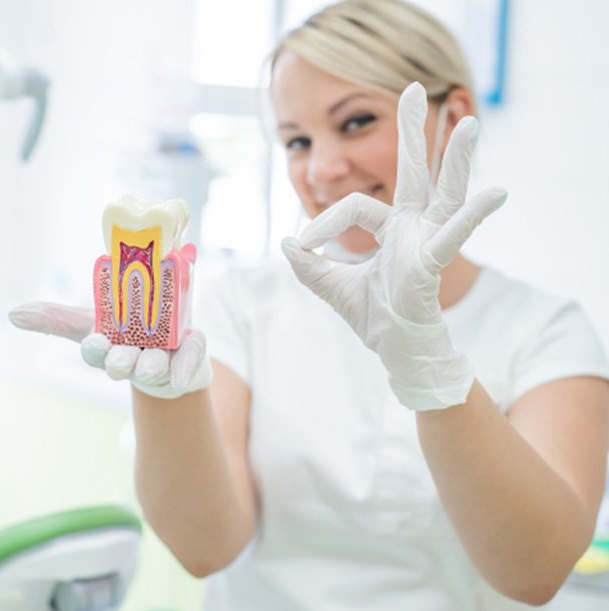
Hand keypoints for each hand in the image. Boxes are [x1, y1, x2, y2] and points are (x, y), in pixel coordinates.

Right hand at [8, 301, 210, 399]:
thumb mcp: (95, 322)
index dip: (95, 349)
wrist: (171, 352)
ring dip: (152, 366)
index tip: (96, 341)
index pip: (96, 351)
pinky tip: (182, 375)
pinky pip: (190, 361)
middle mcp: (134, 359)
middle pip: (123, 363)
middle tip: (121, 360)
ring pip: (155, 366)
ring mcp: (161, 362)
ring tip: (152, 366)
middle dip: (120, 362)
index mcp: (110, 347)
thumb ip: (59, 318)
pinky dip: (186, 368)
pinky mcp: (188, 361)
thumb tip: (13, 314)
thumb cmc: (126, 335)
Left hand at [281, 82, 506, 410]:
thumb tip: (285, 241)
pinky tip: (495, 194)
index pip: (355, 205)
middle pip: (414, 173)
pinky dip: (472, 216)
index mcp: (391, 228)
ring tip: (469, 122)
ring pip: (444, 193)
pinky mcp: (433, 262)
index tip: (302, 245)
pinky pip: (452, 236)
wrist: (395, 351)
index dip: (323, 221)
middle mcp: (413, 228)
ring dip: (455, 159)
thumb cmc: (374, 318)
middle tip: (416, 88)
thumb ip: (309, 266)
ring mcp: (426, 242)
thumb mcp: (333, 287)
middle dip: (413, 133)